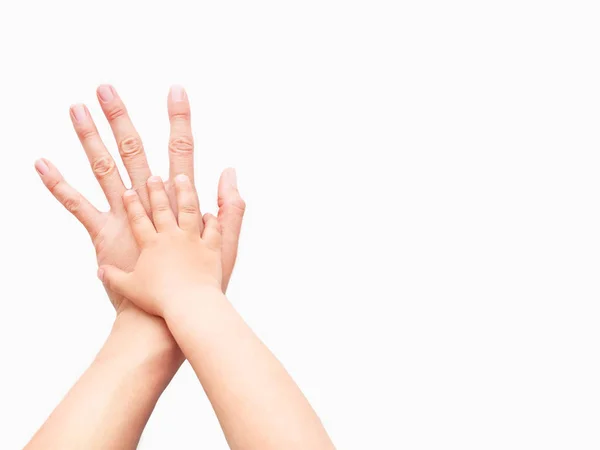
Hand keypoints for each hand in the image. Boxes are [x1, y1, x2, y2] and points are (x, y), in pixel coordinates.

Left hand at [35, 85, 244, 313]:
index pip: (181, 149)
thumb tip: (229, 171)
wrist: (178, 312)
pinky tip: (42, 163)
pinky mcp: (106, 235)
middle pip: (135, 149)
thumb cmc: (203, 281)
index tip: (176, 92)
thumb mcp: (226, 242)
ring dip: (90, 137)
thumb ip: (231, 206)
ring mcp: (127, 216)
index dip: (179, 119)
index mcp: (181, 199)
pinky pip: (78, 206)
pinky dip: (59, 184)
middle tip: (106, 88)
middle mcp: (152, 200)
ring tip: (77, 108)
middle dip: (121, 117)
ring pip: (106, 168)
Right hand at [98, 175, 221, 316]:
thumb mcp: (129, 289)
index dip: (132, 205)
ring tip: (182, 178)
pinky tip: (210, 213)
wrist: (188, 304)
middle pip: (163, 208)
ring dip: (185, 192)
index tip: (128, 191)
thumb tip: (100, 271)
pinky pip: (213, 229)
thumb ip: (113, 277)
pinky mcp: (211, 248)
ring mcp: (193, 240)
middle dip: (156, 191)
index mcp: (151, 245)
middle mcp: (172, 237)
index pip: (138, 219)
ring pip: (189, 209)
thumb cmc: (158, 300)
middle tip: (153, 177)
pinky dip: (212, 220)